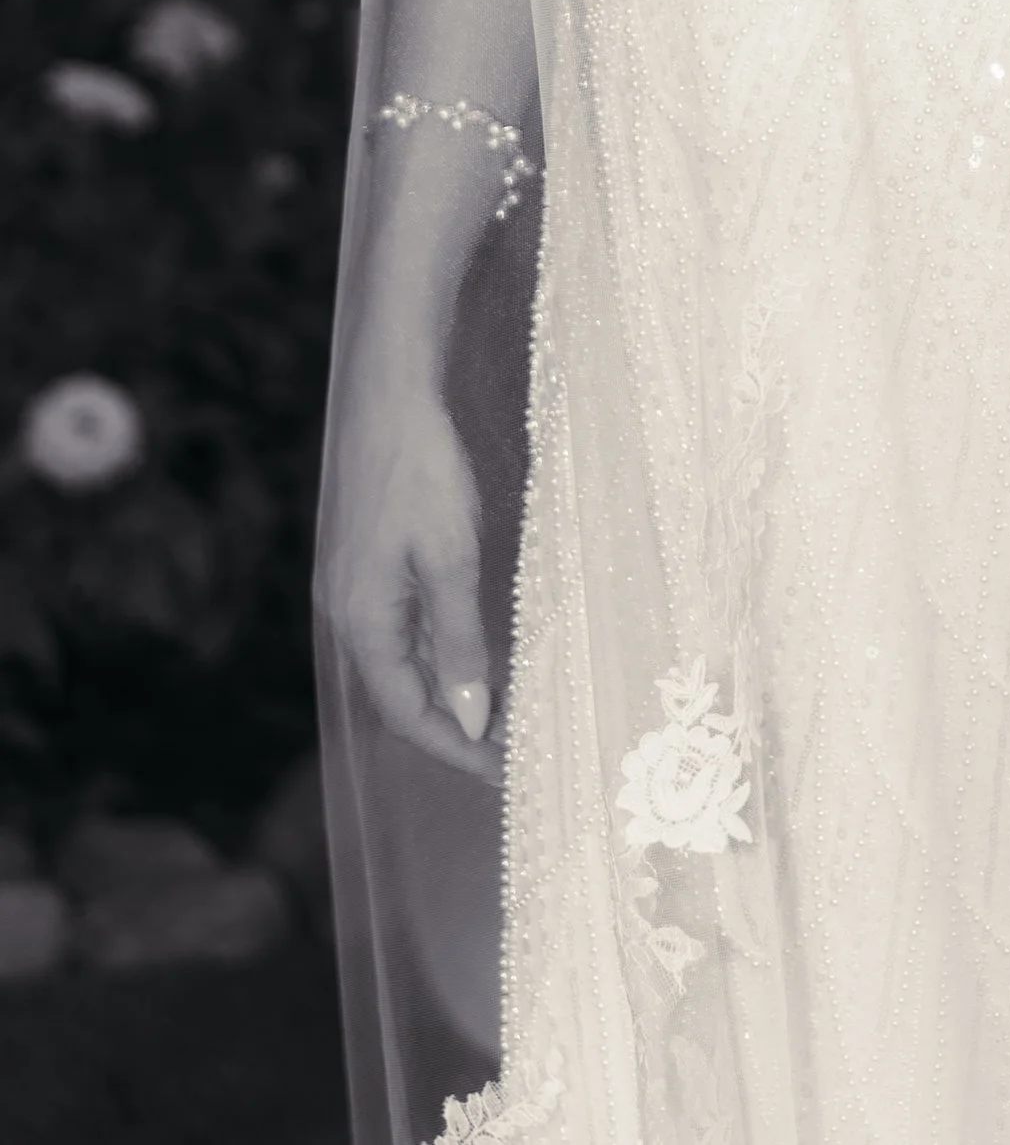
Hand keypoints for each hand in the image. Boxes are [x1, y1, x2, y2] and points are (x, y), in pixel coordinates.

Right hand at [320, 360, 500, 779]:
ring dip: (445, 691)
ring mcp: (355, 584)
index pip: (406, 712)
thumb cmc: (421, 470)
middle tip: (506, 751)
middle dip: (451, 728)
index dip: (453, 748)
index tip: (499, 772)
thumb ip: (457, 641)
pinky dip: (436, 652)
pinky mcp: (369, 559)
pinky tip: (470, 653)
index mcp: (362, 618)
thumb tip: (467, 716)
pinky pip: (401, 627)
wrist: (391, 392)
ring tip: (497, 713)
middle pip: (399, 693)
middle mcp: (349, 610)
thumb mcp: (450, 559)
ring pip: (401, 660)